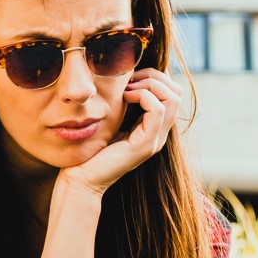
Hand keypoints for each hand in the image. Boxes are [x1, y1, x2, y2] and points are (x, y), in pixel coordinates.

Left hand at [59, 68, 182, 199]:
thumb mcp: (112, 121)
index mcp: (152, 129)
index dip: (154, 79)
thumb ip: (124, 106)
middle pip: (176, 94)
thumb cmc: (91, 150)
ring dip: (150, 85)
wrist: (82, 179)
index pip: (172, 95)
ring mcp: (154, 141)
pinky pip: (157, 110)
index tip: (129, 78)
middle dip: (154, 78)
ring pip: (172, 99)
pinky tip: (125, 97)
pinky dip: (143, 95)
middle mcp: (158, 135)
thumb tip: (127, 79)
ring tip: (127, 88)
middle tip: (130, 80)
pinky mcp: (145, 145)